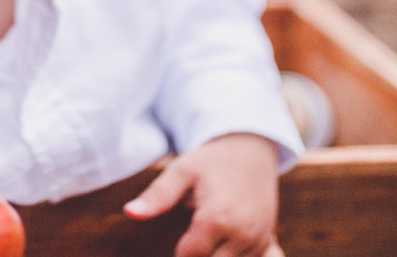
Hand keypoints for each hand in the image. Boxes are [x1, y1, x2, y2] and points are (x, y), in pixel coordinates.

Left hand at [123, 133, 280, 256]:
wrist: (250, 150)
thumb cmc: (210, 161)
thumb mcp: (181, 171)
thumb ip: (156, 196)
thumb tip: (129, 212)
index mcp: (218, 218)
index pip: (189, 256)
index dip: (179, 250)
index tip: (180, 230)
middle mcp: (243, 234)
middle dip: (197, 253)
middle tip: (193, 231)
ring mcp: (258, 240)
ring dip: (215, 254)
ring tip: (208, 230)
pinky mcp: (268, 242)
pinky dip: (232, 255)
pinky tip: (224, 240)